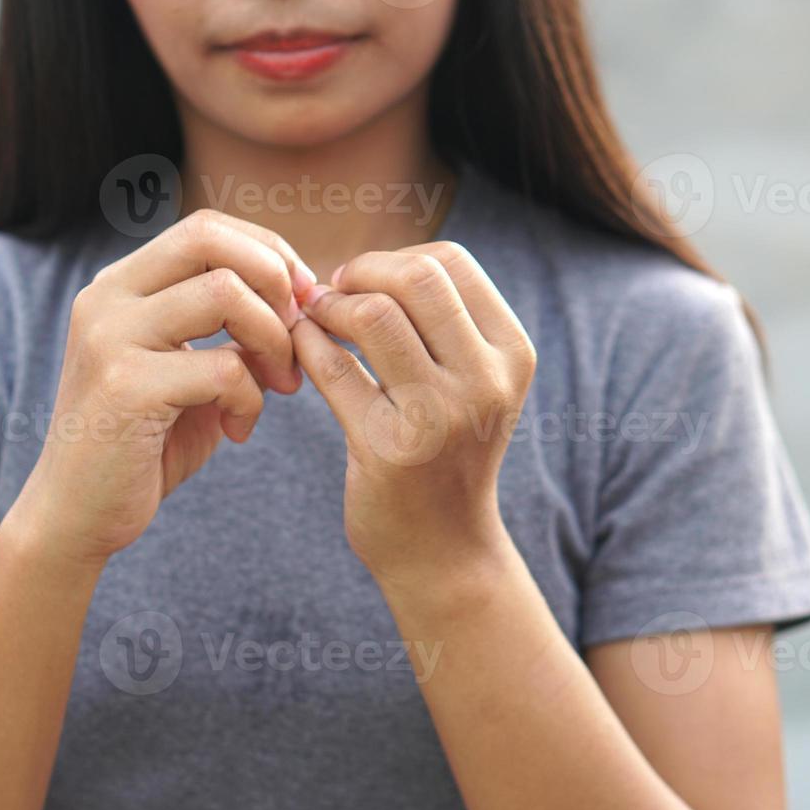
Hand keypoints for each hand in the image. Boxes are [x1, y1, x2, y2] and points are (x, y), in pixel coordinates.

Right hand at [10, 209, 313, 565]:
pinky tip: (240, 430)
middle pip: (212, 240)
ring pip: (225, 294)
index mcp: (120, 286)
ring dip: (273, 340)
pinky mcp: (125, 386)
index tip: (301, 300)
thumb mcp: (190, 374)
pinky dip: (251, 398)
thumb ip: (230, 334)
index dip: (267, 252)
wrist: (77, 515)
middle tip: (298, 334)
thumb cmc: (141, 446)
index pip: (206, 228)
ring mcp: (110, 338)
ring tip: (279, 385)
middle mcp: (107, 298)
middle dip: (275, 280)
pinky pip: (223, 367)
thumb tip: (300, 301)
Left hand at [291, 242, 535, 592]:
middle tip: (331, 294)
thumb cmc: (445, 453)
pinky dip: (307, 346)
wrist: (443, 551)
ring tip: (313, 321)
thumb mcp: (471, 384)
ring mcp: (440, 416)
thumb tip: (366, 262)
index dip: (393, 258)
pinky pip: (334, 368)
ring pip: (373, 315)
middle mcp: (486, 380)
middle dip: (360, 273)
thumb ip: (440, 323)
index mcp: (511, 352)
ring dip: (329, 308)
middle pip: (415, 277)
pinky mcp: (389, 449)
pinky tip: (299, 352)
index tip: (361, 282)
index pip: (450, 262)